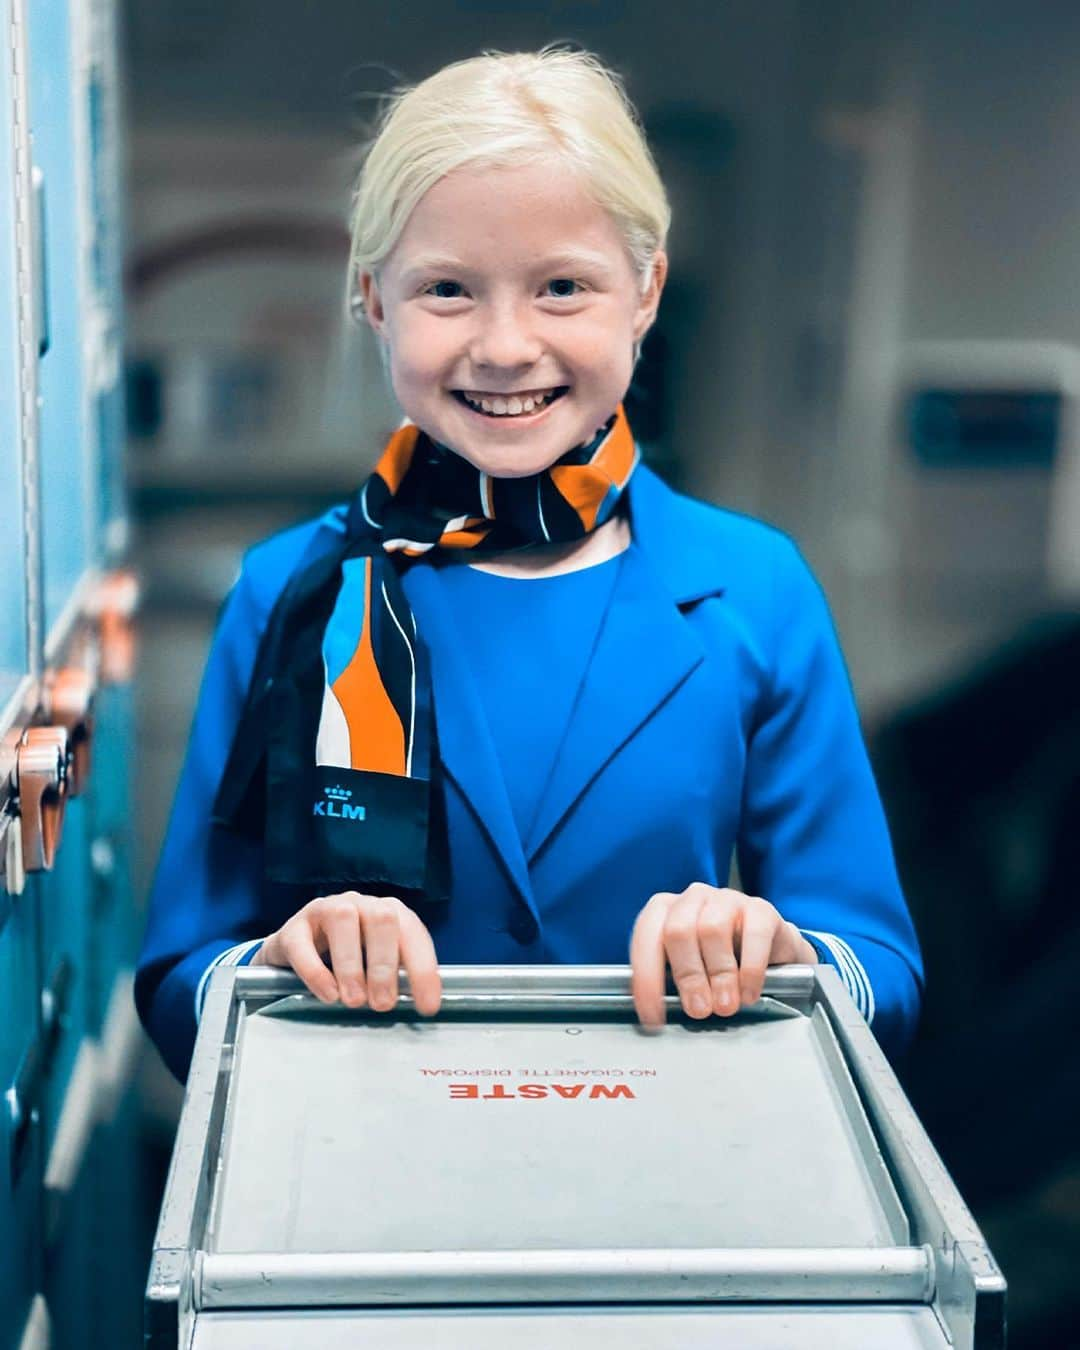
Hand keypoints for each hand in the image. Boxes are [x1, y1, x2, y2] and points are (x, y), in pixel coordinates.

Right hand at [251, 892, 440, 1014]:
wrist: (296, 950)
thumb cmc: (346, 957)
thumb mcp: (376, 963)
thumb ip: (396, 976)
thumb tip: (416, 1004)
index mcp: (388, 912)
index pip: (413, 933)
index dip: (423, 969)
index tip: (426, 1006)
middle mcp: (361, 904)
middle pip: (382, 919)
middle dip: (385, 965)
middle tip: (382, 1004)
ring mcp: (326, 909)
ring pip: (343, 920)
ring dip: (352, 965)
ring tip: (354, 1001)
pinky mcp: (294, 927)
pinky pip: (302, 942)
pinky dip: (316, 971)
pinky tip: (328, 994)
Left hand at [630, 883, 817, 1026]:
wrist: (769, 952)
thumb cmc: (720, 961)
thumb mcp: (689, 970)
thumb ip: (673, 982)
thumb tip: (665, 1010)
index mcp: (665, 910)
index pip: (645, 938)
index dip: (646, 978)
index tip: (653, 1017)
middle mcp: (692, 898)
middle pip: (678, 930)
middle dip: (687, 976)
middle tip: (699, 1010)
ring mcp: (727, 899)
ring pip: (712, 929)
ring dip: (718, 974)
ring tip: (725, 1005)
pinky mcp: (760, 909)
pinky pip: (754, 934)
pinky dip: (750, 970)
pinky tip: (749, 993)